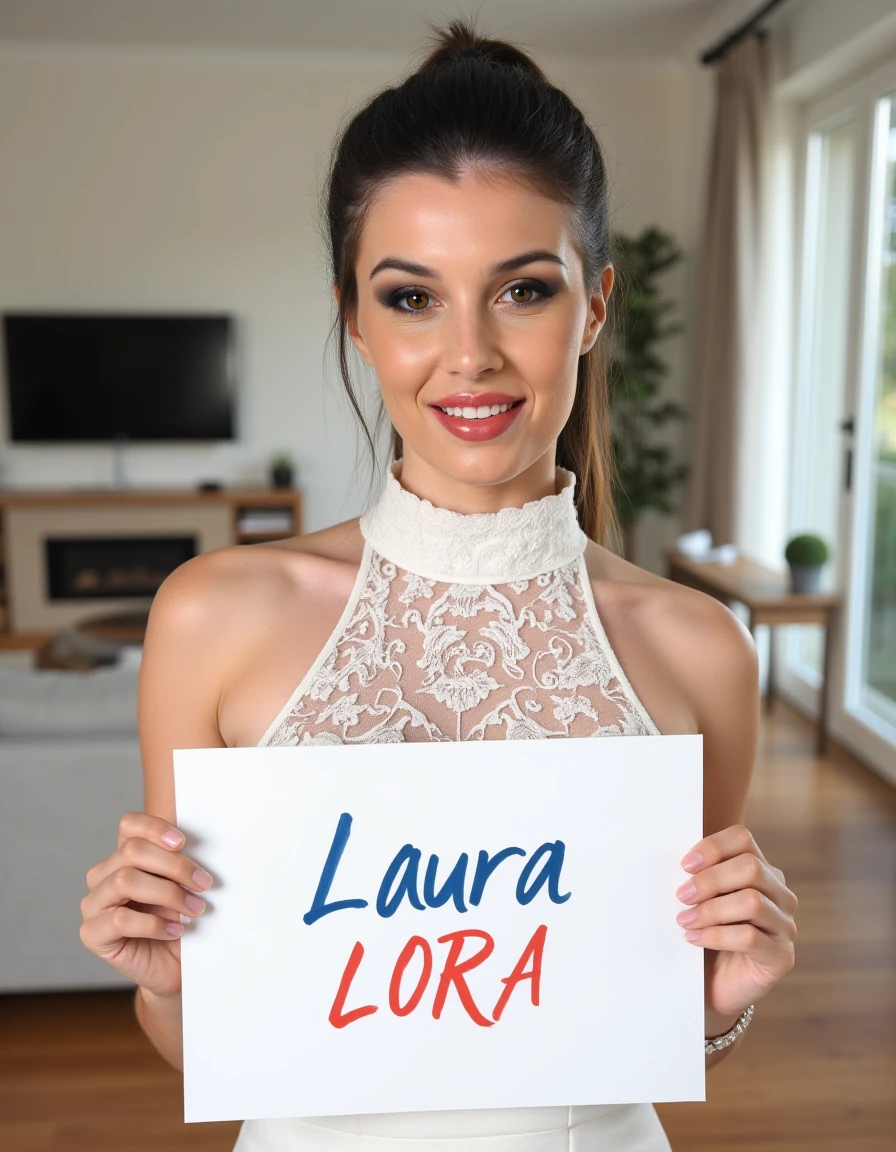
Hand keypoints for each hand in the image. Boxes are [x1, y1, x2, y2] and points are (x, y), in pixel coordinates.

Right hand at [79, 812, 212, 996]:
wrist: (174, 966)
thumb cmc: (179, 920)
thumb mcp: (183, 886)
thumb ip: (181, 864)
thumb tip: (199, 848)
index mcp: (123, 856)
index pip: (129, 825)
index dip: (154, 828)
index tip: (183, 841)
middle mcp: (102, 876)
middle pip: (132, 851)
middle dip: (174, 865)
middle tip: (204, 883)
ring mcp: (93, 904)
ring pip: (125, 881)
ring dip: (168, 894)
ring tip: (194, 909)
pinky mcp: (92, 934)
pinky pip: (121, 919)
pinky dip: (155, 924)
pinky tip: (175, 931)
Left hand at [675, 824, 797, 1020]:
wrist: (713, 983)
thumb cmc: (706, 933)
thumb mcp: (702, 899)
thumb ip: (698, 876)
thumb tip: (681, 862)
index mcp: (761, 871)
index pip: (743, 839)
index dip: (713, 847)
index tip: (684, 865)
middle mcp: (780, 894)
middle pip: (750, 868)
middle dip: (710, 880)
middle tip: (681, 896)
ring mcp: (785, 926)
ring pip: (752, 902)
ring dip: (711, 910)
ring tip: (685, 920)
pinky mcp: (782, 957)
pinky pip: (750, 937)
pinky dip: (716, 936)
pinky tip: (694, 939)